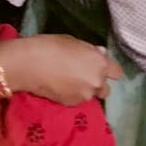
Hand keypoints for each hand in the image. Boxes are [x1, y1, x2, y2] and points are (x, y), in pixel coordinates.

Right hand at [0, 34, 122, 105]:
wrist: (28, 64)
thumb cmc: (49, 46)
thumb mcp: (72, 41)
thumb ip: (89, 50)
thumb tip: (100, 54)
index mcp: (99, 64)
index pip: (117, 72)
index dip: (108, 69)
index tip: (98, 65)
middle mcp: (97, 82)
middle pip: (106, 88)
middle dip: (97, 82)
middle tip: (82, 74)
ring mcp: (85, 95)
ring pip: (91, 95)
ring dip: (85, 89)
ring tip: (68, 81)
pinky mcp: (72, 104)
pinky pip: (78, 99)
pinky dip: (73, 94)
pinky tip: (60, 86)